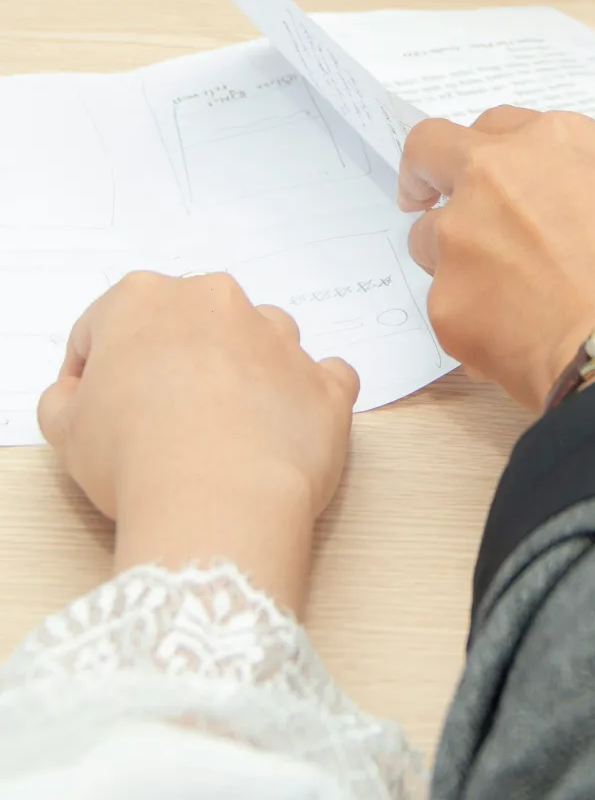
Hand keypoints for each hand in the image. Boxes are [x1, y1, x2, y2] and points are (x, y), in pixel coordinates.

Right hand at [37, 272, 357, 612]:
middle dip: (176, 364)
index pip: (109, 325)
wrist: (217, 500)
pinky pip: (324, 379)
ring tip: (224, 433)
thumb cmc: (135, 458)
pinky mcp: (325, 382)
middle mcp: (217, 302)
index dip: (98, 373)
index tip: (99, 411)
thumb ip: (66, 398)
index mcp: (144, 299)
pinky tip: (284, 432)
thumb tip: (79, 395)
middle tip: (160, 423)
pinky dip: (308, 400)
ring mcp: (280, 339)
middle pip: (191, 325)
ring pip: (261, 340)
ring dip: (245, 374)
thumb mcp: (64, 430)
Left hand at [398, 107, 594, 410]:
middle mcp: (496, 173)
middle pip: (432, 149)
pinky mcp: (445, 300)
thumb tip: (572, 232)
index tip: (494, 180)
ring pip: (428, 236)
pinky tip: (520, 348)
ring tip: (506, 303)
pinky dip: (473, 325)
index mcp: (557, 141)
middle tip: (427, 197)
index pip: (499, 128)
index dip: (495, 157)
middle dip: (426, 172)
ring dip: (454, 259)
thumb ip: (586, 198)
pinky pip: (448, 307)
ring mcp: (462, 234)